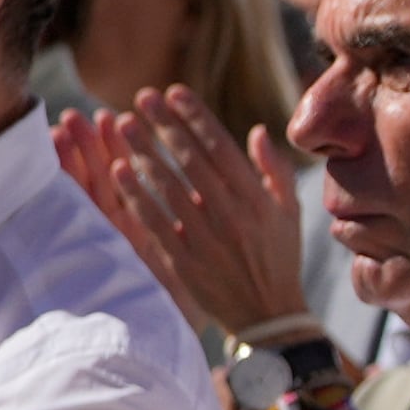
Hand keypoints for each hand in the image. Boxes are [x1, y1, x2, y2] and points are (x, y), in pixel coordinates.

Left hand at [56, 90, 307, 342]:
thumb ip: (275, 171)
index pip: (222, 148)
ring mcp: (207, 239)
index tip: (175, 92)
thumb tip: (255, 131)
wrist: (269, 317)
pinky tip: (119, 170)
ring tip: (123, 125)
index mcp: (258, 200)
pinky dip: (136, 195)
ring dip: (144, 152)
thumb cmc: (279, 260)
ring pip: (168, 187)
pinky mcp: (185, 262)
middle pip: (191, 160)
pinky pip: (155, 222)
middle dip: (165, 125)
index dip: (196, 117)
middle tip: (141, 98)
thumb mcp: (290, 214)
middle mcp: (233, 216)